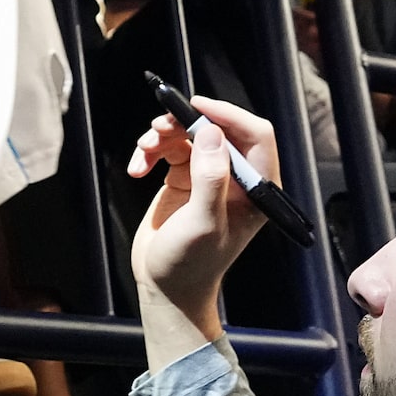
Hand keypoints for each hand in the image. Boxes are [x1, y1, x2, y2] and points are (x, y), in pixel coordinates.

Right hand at [125, 92, 278, 337]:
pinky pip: (170, 148)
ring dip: (163, 135)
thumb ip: (210, 178)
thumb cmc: (191, 265)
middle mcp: (238, 178)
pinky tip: (137, 168)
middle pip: (219, 128)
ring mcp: (211, 176)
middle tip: (160, 125)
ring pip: (190, 133)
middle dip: (187, 122)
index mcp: (257, 189)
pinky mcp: (186, 178)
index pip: (255, 135)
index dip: (228, 114)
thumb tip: (211, 132)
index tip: (196, 106)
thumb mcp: (203, 223)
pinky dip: (150, 151)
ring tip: (144, 149)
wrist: (165, 288)